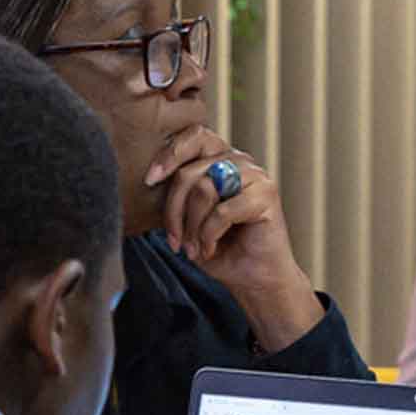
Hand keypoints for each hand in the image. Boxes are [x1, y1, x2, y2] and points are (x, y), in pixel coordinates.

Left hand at [146, 125, 323, 352]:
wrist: (252, 278)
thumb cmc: (219, 248)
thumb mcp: (188, 219)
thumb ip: (177, 195)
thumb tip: (148, 179)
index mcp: (220, 158)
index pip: (194, 136)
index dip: (170, 154)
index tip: (149, 181)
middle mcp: (239, 161)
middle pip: (191, 171)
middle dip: (174, 210)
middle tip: (173, 241)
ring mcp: (255, 175)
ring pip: (204, 189)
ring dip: (191, 226)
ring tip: (192, 249)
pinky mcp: (267, 195)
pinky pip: (222, 210)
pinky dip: (208, 235)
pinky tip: (209, 249)